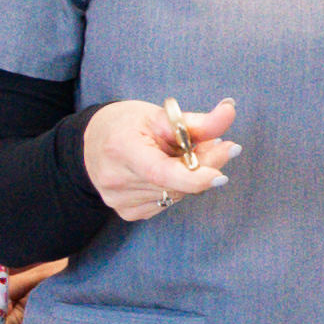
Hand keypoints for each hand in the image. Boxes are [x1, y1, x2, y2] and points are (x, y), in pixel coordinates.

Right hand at [79, 94, 240, 224]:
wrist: (93, 142)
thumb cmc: (128, 124)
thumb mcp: (162, 115)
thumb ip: (199, 121)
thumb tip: (230, 110)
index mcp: (121, 149)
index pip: (161, 172)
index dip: (195, 176)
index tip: (221, 174)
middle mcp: (116, 179)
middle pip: (176, 183)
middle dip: (204, 166)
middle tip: (215, 145)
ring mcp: (120, 201)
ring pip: (176, 195)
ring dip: (190, 177)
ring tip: (180, 155)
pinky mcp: (127, 213)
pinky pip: (167, 203)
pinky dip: (175, 188)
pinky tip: (167, 172)